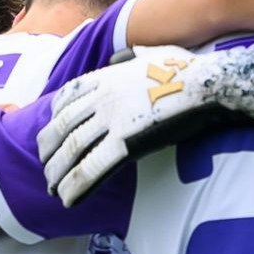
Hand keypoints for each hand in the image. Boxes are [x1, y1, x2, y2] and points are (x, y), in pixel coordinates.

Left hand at [42, 48, 221, 202]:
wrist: (207, 83)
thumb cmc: (188, 70)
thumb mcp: (154, 53)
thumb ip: (135, 55)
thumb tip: (130, 54)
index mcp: (106, 76)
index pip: (66, 97)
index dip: (53, 119)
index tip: (51, 135)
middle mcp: (102, 97)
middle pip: (62, 125)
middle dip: (49, 150)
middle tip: (46, 168)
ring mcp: (112, 119)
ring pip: (72, 149)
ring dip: (58, 173)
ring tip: (52, 189)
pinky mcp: (126, 142)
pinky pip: (92, 168)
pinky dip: (76, 186)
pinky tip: (69, 200)